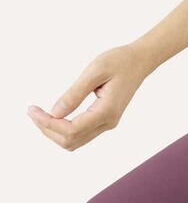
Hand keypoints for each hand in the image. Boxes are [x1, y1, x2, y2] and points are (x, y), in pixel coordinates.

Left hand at [27, 44, 147, 150]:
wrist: (140, 61)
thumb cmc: (120, 61)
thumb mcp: (95, 71)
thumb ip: (75, 93)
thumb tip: (54, 113)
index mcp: (107, 111)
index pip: (71, 130)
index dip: (47, 123)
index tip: (32, 109)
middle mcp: (108, 122)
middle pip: (70, 140)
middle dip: (47, 129)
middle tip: (33, 111)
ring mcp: (108, 123)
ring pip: (75, 141)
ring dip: (54, 132)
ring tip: (41, 114)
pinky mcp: (106, 120)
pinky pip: (81, 133)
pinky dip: (64, 129)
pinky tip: (55, 116)